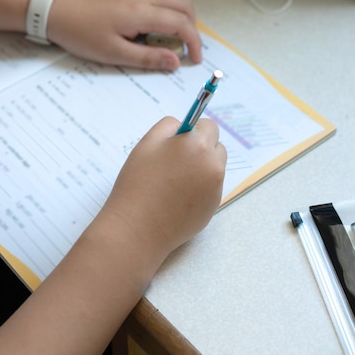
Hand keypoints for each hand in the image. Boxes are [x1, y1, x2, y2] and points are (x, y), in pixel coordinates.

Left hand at [47, 0, 201, 70]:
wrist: (56, 10)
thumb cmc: (81, 33)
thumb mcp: (114, 53)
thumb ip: (147, 58)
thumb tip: (174, 62)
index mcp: (141, 12)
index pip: (181, 23)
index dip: (194, 42)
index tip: (194, 59)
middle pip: (184, 5)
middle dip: (192, 27)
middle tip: (186, 49)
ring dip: (182, 16)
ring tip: (174, 39)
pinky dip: (169, 9)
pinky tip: (158, 27)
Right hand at [99, 116, 225, 260]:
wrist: (137, 227)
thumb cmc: (138, 183)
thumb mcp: (146, 144)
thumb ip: (168, 127)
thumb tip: (183, 126)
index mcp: (197, 145)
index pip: (208, 126)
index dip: (193, 131)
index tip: (180, 140)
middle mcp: (212, 165)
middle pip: (216, 147)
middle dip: (201, 149)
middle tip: (175, 160)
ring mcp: (216, 189)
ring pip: (214, 169)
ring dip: (201, 168)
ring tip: (173, 181)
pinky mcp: (213, 208)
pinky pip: (210, 189)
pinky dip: (198, 188)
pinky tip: (176, 197)